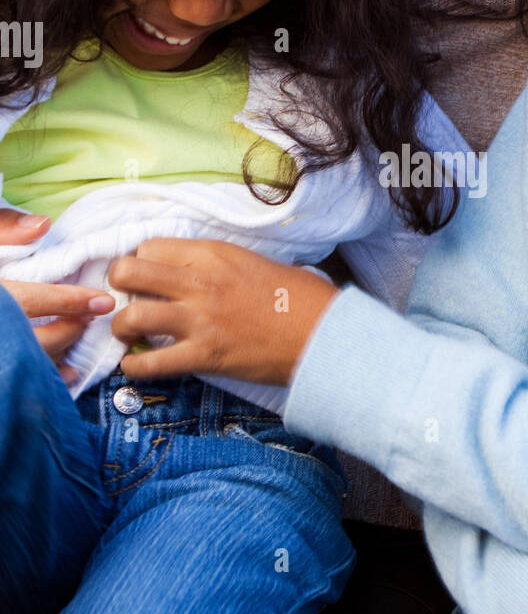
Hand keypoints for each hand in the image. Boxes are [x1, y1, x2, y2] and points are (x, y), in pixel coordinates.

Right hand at [0, 209, 114, 376]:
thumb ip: (0, 231)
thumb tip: (43, 225)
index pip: (29, 300)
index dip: (69, 301)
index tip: (102, 301)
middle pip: (32, 340)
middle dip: (67, 331)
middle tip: (87, 318)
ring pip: (26, 367)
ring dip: (56, 360)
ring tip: (74, 346)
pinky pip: (15, 383)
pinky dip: (38, 382)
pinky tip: (55, 377)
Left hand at [109, 239, 337, 383]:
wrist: (323, 334)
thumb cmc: (300, 299)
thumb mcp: (256, 262)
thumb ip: (220, 263)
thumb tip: (195, 271)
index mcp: (214, 253)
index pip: (149, 246)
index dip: (141, 262)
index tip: (147, 276)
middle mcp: (200, 281)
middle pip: (128, 272)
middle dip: (119, 286)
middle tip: (128, 299)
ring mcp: (200, 319)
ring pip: (130, 315)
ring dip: (121, 327)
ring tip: (129, 334)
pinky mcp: (205, 355)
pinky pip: (150, 362)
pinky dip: (135, 367)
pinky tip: (136, 366)